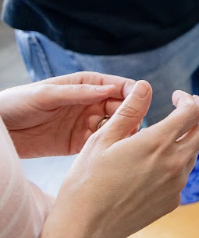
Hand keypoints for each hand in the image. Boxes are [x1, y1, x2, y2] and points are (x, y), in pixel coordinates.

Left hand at [0, 73, 135, 157]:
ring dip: (123, 133)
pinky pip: (100, 144)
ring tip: (127, 141)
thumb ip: (78, 93)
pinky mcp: (78, 143)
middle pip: (121, 108)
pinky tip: (113, 152)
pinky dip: (109, 147)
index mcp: (85, 85)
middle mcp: (90, 104)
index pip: (117, 86)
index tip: (142, 101)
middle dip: (131, 115)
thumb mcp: (46, 94)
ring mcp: (85, 124)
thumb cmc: (17, 103)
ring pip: (114, 127)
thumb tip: (110, 89)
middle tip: (136, 126)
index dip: (132, 92)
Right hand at [50, 81, 198, 237]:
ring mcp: (178, 184)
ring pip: (194, 153)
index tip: (176, 97)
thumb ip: (129, 111)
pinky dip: (174, 164)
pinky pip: (182, 175)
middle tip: (188, 106)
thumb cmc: (86, 182)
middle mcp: (175, 162)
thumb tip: (144, 86)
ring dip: (186, 140)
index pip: (192, 111)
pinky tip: (150, 167)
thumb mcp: (102, 140)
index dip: (187, 99)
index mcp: (158, 143)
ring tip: (160, 139)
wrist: (86, 228)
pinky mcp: (174, 200)